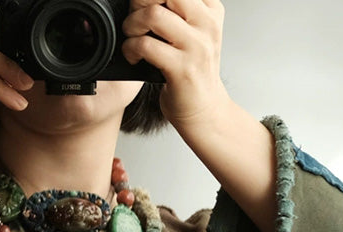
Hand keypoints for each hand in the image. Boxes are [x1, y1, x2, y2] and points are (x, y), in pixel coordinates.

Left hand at [124, 0, 276, 231]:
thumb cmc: (193, 73)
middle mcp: (207, 24)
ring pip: (153, 15)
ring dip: (132, 25)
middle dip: (140, 2)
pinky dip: (131, 48)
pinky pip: (146, 45)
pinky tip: (132, 56)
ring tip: (131, 38)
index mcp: (211, 10)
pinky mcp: (181, 68)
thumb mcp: (194, 34)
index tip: (142, 7)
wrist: (204, 110)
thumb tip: (143, 1)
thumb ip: (177, 13)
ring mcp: (196, 46)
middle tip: (134, 20)